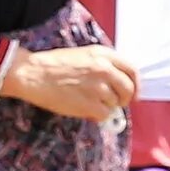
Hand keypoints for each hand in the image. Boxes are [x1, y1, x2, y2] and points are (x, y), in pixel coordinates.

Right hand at [1, 44, 137, 118]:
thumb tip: (118, 83)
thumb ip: (103, 65)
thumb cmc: (55, 65)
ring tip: (87, 101)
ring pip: (115, 104)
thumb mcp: (84, 55)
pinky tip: (84, 110)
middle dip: (124, 99)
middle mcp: (105, 69)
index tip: (133, 93)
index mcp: (104, 54)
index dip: (136, 85)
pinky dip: (97, 116)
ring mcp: (99, 87)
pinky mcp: (90, 104)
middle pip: (128, 90)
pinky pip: (104, 115)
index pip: (132, 70)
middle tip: (115, 104)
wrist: (34, 74)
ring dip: (105, 107)